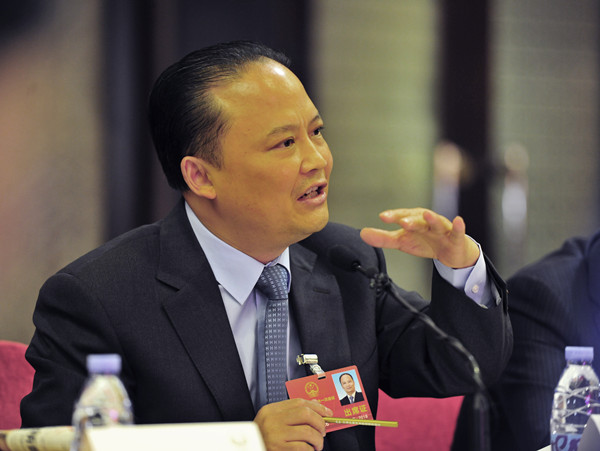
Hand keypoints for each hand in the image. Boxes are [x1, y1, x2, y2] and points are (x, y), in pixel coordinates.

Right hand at [254, 399, 332, 449]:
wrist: (250, 449)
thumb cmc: (262, 438)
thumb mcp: (273, 421)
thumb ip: (292, 412)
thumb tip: (315, 405)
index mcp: (271, 410)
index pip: (299, 402)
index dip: (317, 406)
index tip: (327, 412)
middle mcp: (272, 420)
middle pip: (305, 414)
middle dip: (320, 422)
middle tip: (323, 430)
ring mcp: (275, 435)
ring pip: (307, 432)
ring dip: (317, 439)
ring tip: (317, 444)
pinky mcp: (279, 449)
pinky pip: (303, 447)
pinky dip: (310, 450)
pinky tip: (309, 450)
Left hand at [360, 208, 479, 267]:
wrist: (450, 252)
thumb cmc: (425, 242)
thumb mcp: (402, 241)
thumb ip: (383, 238)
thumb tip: (362, 233)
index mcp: (413, 220)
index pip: (402, 216)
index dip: (393, 216)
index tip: (383, 217)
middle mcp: (427, 221)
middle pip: (418, 219)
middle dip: (410, 219)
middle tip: (402, 222)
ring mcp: (442, 229)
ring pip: (436, 223)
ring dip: (431, 219)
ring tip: (426, 214)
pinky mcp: (455, 237)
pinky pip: (457, 231)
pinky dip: (459, 226)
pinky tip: (459, 220)